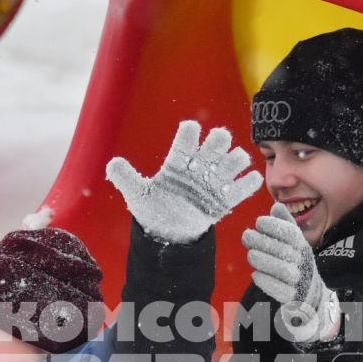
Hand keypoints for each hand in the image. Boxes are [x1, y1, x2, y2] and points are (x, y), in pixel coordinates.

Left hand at [105, 120, 263, 243]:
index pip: (186, 140)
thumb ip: (126, 178)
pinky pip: (242, 189)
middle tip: (218, 142)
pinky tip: (250, 180)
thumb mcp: (138, 195)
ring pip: (233, 161)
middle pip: (215, 144)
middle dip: (219, 140)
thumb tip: (112, 164)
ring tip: (235, 163)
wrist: (168, 232)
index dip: (190, 133)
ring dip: (237, 159)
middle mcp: (198, 168)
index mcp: (178, 163)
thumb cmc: (153, 209)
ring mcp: (213, 183)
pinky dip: (249, 183)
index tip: (190, 128)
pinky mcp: (224, 201)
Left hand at [243, 204, 341, 342]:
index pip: (291, 233)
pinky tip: (256, 275)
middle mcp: (304, 263)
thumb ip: (285, 225)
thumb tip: (276, 206)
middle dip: (262, 241)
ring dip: (262, 259)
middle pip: (284, 250)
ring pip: (281, 269)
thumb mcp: (294, 244)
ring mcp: (299, 281)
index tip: (259, 222)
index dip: (275, 225)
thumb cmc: (296, 266)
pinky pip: (279, 289)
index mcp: (303, 248)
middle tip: (246, 236)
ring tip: (251, 255)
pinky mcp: (293, 298)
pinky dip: (266, 281)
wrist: (310, 298)